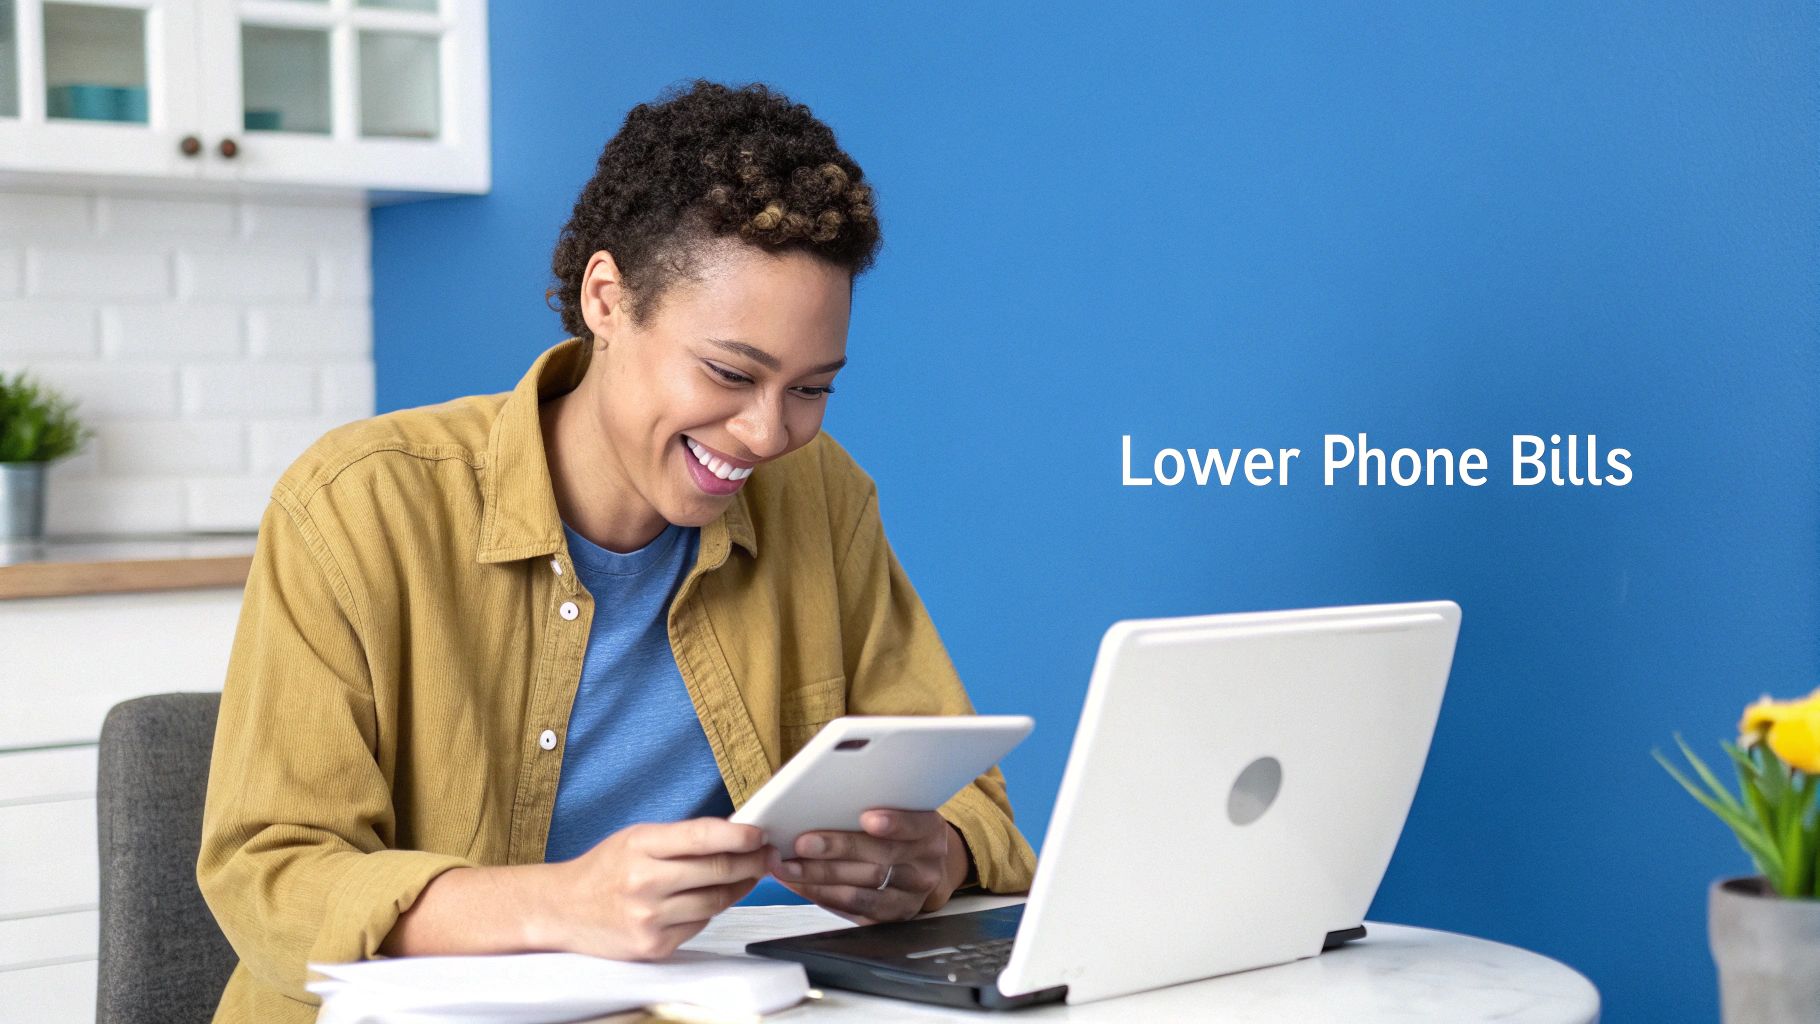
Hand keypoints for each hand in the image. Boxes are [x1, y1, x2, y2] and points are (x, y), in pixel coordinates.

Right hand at [539, 818, 770, 960]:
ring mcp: (648, 918)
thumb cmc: (603, 870)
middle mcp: (643, 882)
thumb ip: (680, 838)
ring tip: (748, 875)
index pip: (701, 837)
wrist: (562, 910)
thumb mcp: (635, 839)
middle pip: (716, 871)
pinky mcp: (653, 946)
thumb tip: (733, 834)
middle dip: (750, 862)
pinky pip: (700, 926)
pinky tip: (715, 899)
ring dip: (739, 888)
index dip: (738, 835)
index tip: (759, 834)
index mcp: (640, 845)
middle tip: (765, 855)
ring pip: (715, 902)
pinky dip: (712, 911)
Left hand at [767, 809, 968, 924]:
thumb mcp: (900, 812)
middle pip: (882, 859)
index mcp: (930, 832)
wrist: (919, 870)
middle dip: (838, 849)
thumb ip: (873, 803)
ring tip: (787, 867)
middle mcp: (925, 867)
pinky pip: (854, 910)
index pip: (917, 825)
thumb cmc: (898, 833)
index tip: (867, 818)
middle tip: (803, 843)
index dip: (895, 822)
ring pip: (863, 889)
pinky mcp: (891, 919)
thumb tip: (822, 793)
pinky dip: (822, 896)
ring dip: (819, 877)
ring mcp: (910, 897)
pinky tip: (799, 884)